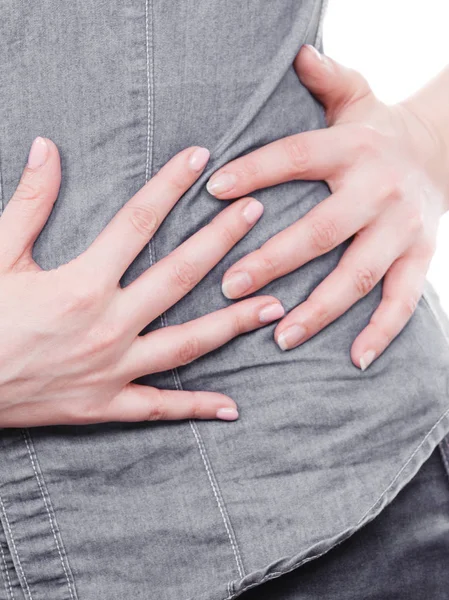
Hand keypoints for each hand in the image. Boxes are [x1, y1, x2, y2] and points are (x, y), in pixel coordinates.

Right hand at [0, 137, 283, 426]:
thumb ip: (29, 203)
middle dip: (221, 241)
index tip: (201, 159)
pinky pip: (160, 407)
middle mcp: (109, 324)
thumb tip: (48, 148)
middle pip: (179, 275)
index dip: (171, 185)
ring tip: (275, 305)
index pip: (138, 221)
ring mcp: (114, 369)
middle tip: (255, 214)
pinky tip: (231, 407)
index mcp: (83, 283)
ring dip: (233, 322)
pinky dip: (196, 407)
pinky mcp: (106, 405)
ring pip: (188, 343)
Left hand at [206, 44, 447, 369]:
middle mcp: (379, 190)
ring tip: (279, 334)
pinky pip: (403, 301)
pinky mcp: (421, 256)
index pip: (297, 157)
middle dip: (275, 260)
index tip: (213, 191)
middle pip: (322, 229)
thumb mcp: (356, 98)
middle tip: (231, 285)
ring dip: (319, 308)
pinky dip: (382, 332)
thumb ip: (326, 79)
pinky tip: (354, 358)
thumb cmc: (375, 132)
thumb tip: (297, 51)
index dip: (256, 170)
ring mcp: (403, 229)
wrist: (439, 152)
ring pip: (358, 274)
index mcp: (352, 149)